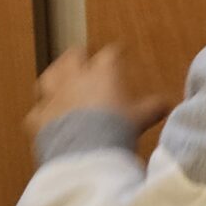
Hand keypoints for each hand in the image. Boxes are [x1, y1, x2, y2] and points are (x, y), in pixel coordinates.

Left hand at [25, 46, 169, 141]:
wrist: (87, 153)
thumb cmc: (117, 129)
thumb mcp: (140, 119)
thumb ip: (153, 108)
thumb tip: (168, 103)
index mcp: (103, 73)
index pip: (110, 54)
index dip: (115, 52)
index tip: (119, 51)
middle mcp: (76, 78)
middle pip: (73, 56)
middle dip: (78, 56)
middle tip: (83, 58)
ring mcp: (55, 97)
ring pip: (49, 77)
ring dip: (54, 77)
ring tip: (58, 79)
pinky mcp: (39, 118)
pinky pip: (36, 112)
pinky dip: (41, 114)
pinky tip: (44, 117)